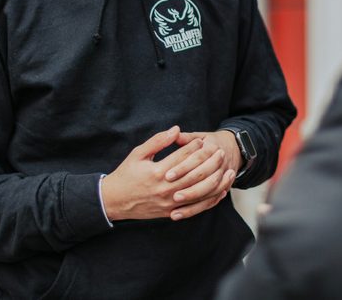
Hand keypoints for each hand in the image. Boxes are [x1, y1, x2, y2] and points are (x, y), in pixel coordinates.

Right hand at [101, 126, 235, 221]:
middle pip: (194, 174)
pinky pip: (195, 207)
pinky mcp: (171, 212)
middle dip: (209, 162)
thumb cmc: (126, 174)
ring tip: (226, 169)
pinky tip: (220, 190)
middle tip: (220, 151)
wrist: (114, 201)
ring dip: (215, 180)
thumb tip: (176, 129)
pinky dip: (210, 199)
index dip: (194, 148)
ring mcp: (169, 203)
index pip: (182, 158)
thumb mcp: (138, 154)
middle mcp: (165, 189)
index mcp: (156, 173)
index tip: (203, 140)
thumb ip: (158, 141)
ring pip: (198, 192)